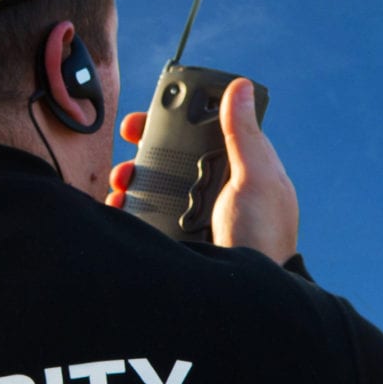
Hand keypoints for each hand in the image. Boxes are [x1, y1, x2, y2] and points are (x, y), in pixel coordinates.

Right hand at [107, 77, 299, 264]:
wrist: (246, 296)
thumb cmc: (264, 235)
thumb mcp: (256, 179)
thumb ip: (243, 135)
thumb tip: (240, 87)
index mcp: (241, 169)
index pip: (204, 132)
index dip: (177, 120)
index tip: (151, 114)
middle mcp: (216, 189)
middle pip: (173, 156)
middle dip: (146, 148)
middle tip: (128, 145)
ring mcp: (194, 214)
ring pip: (155, 184)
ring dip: (133, 178)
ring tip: (122, 181)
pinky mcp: (176, 237)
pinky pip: (145, 215)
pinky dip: (127, 207)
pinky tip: (118, 205)